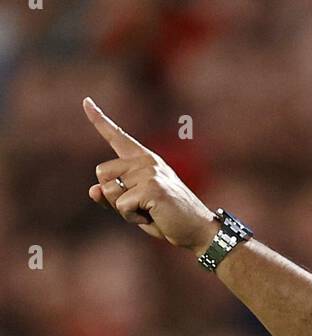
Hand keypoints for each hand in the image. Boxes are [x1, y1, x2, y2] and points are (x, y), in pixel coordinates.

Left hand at [83, 97, 217, 254]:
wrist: (197, 230)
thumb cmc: (167, 219)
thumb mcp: (136, 207)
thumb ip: (114, 197)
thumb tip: (92, 191)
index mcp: (143, 159)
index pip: (117, 136)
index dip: (99, 119)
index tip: (86, 101)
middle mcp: (145, 161)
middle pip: (102, 173)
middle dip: (112, 196)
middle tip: (139, 206)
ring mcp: (149, 172)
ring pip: (109, 190)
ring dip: (123, 209)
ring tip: (148, 212)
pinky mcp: (152, 187)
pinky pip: (122, 205)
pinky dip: (131, 217)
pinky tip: (151, 216)